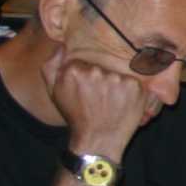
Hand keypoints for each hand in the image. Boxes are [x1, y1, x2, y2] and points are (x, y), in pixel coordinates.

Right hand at [42, 41, 151, 158]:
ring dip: (116, 85)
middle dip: (102, 80)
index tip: (87, 90)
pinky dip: (131, 92)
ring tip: (111, 102)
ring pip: (118, 73)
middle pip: (102, 66)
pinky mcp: (134, 86)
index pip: (85, 61)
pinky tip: (123, 104)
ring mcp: (116, 78)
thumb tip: (61, 45)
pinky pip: (133, 81)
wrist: (97, 141)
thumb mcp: (54, 91)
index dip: (87, 76)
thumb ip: (51, 65)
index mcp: (74, 69)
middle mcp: (96, 71)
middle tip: (100, 98)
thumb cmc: (75, 116)